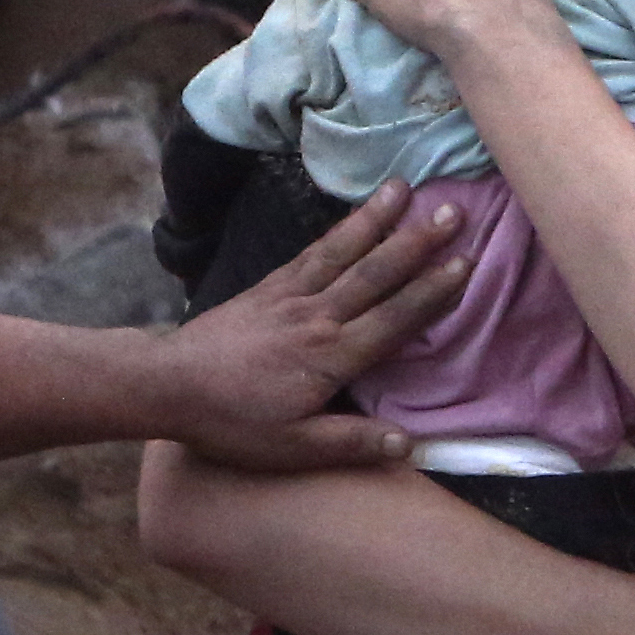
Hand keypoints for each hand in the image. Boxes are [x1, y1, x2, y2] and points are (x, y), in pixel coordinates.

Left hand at [150, 180, 468, 470]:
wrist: (167, 385)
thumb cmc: (230, 421)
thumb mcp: (292, 448)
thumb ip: (351, 443)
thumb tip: (410, 444)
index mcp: (330, 356)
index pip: (393, 318)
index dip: (432, 291)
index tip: (467, 262)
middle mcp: (317, 317)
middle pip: (375, 274)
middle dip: (417, 242)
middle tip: (454, 210)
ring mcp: (290, 296)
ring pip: (343, 251)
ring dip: (377, 220)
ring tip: (405, 186)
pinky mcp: (268, 287)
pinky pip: (311, 252)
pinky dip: (337, 230)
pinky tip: (355, 214)